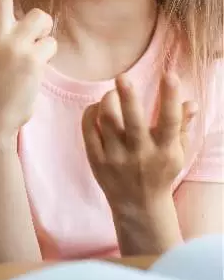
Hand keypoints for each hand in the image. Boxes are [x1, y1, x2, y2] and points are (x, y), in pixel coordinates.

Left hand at [82, 72, 197, 211]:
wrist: (139, 205)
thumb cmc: (160, 171)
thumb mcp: (177, 152)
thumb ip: (182, 126)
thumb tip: (191, 102)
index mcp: (165, 150)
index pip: (170, 121)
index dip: (170, 97)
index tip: (170, 74)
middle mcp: (140, 154)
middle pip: (132, 121)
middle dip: (128, 97)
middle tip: (123, 77)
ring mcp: (116, 157)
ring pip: (107, 120)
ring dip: (108, 100)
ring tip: (113, 93)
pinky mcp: (96, 159)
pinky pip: (89, 128)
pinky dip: (91, 112)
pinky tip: (97, 107)